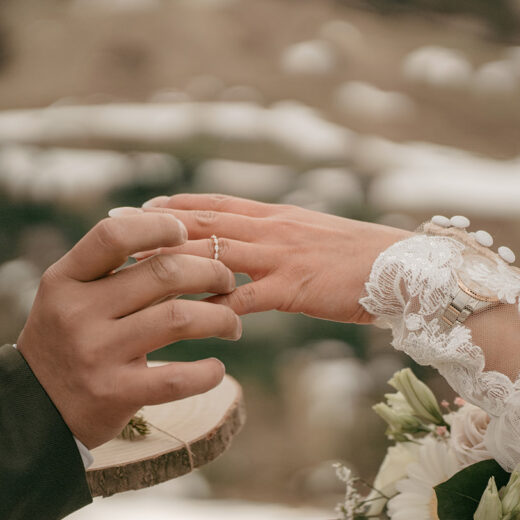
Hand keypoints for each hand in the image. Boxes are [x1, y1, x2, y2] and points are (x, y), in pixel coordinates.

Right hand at [16, 211, 240, 448]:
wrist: (30, 410)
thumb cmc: (64, 342)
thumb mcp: (69, 298)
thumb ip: (111, 271)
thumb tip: (179, 238)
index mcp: (64, 280)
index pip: (113, 236)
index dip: (158, 226)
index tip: (185, 233)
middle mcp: (78, 312)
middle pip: (163, 273)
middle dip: (210, 271)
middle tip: (227, 281)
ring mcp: (96, 354)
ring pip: (179, 318)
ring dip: (220, 317)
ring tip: (231, 323)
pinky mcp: (114, 394)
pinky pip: (176, 377)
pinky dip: (207, 372)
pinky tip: (216, 368)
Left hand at [138, 194, 411, 323]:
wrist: (404, 268)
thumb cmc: (361, 258)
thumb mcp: (314, 238)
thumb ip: (280, 240)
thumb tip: (250, 249)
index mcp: (276, 215)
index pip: (216, 203)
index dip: (176, 205)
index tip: (141, 207)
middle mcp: (272, 228)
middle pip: (204, 223)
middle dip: (158, 226)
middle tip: (115, 227)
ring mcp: (280, 255)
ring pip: (214, 254)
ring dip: (172, 262)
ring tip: (134, 270)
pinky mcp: (293, 286)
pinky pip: (244, 297)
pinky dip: (214, 307)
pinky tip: (188, 316)